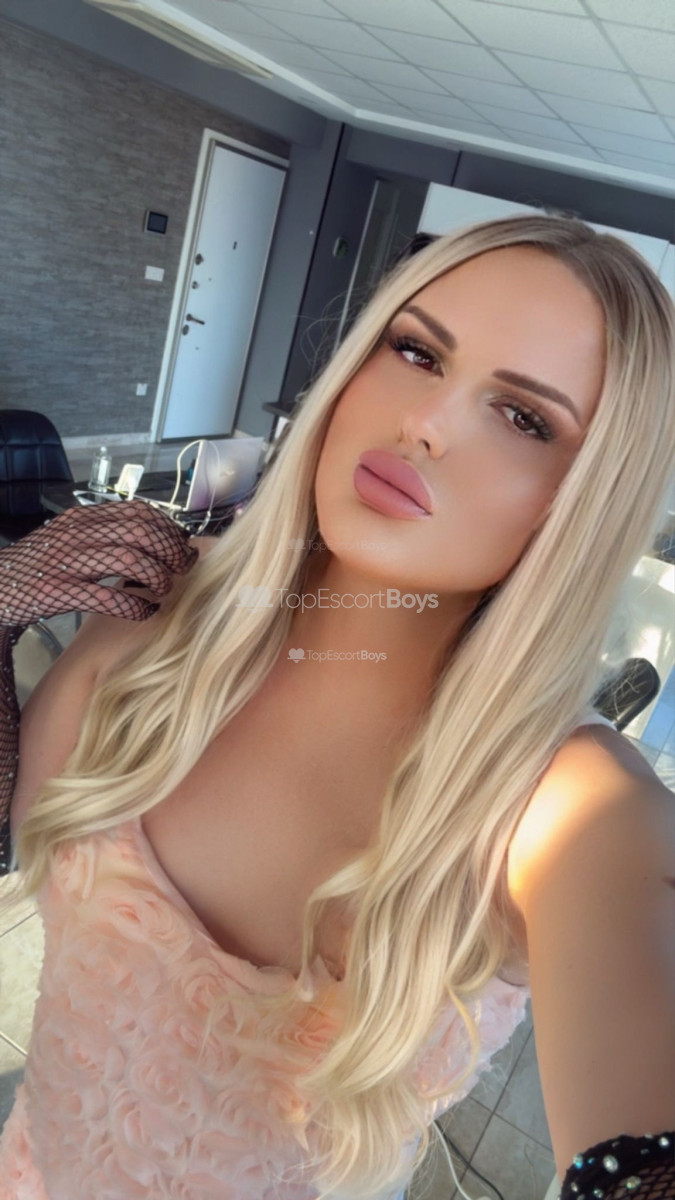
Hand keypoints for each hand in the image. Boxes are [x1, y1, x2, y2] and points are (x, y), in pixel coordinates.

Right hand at [0, 499, 199, 626]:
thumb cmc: (38, 565)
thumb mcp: (70, 537)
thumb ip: (105, 533)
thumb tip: (154, 538)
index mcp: (82, 518)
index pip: (138, 512)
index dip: (168, 528)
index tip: (181, 546)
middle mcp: (76, 534)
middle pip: (141, 533)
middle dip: (170, 552)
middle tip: (181, 570)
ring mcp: (66, 563)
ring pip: (129, 560)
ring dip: (157, 577)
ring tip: (164, 590)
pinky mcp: (58, 593)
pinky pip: (108, 598)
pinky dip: (135, 606)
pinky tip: (145, 612)